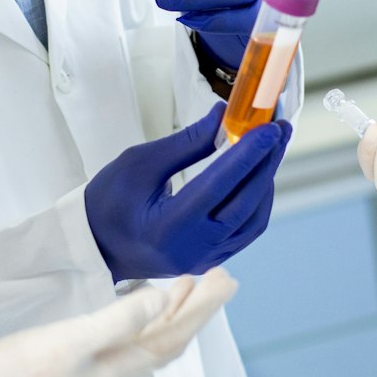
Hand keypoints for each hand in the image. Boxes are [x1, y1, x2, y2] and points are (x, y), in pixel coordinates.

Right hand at [0, 271, 236, 376]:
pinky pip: (128, 338)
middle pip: (168, 338)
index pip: (174, 337)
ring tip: (191, 283)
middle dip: (197, 309)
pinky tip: (140, 302)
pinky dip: (144, 317)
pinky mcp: (78, 363)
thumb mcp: (72, 340)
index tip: (226, 281)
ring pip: (149, 339)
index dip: (203, 310)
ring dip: (174, 312)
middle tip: (221, 276)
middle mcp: (115, 372)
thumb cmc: (20, 369)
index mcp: (118, 369)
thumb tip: (163, 300)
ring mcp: (97, 370)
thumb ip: (119, 319)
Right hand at [85, 103, 289, 279]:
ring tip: (271, 147)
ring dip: (265, 180)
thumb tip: (223, 117)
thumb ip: (186, 143)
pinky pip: (245, 230)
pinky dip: (256, 200)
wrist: (96, 246)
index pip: (218, 186)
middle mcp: (192, 250)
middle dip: (266, 162)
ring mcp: (204, 259)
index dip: (248, 154)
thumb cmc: (108, 202)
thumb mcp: (138, 164)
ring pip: (252, 219)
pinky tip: (257, 174)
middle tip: (280, 128)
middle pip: (244, 202)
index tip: (270, 127)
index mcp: (168, 228)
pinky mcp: (211, 260)